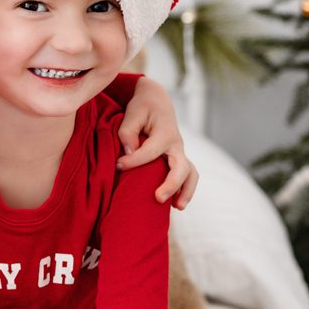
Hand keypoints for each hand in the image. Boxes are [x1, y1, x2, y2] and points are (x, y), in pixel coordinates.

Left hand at [116, 76, 198, 208]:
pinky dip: (184, 190)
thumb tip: (128, 153)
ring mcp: (179, 153)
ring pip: (190, 174)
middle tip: (157, 198)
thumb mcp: (132, 112)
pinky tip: (175, 204)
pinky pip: (186, 176)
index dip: (134, 161)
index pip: (150, 152)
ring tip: (177, 208)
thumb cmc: (142, 107)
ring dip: (185, 191)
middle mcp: (176, 144)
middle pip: (181, 167)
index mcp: (165, 132)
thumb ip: (128, 132)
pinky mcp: (177, 159)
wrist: (157, 101)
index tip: (118, 165)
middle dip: (171, 184)